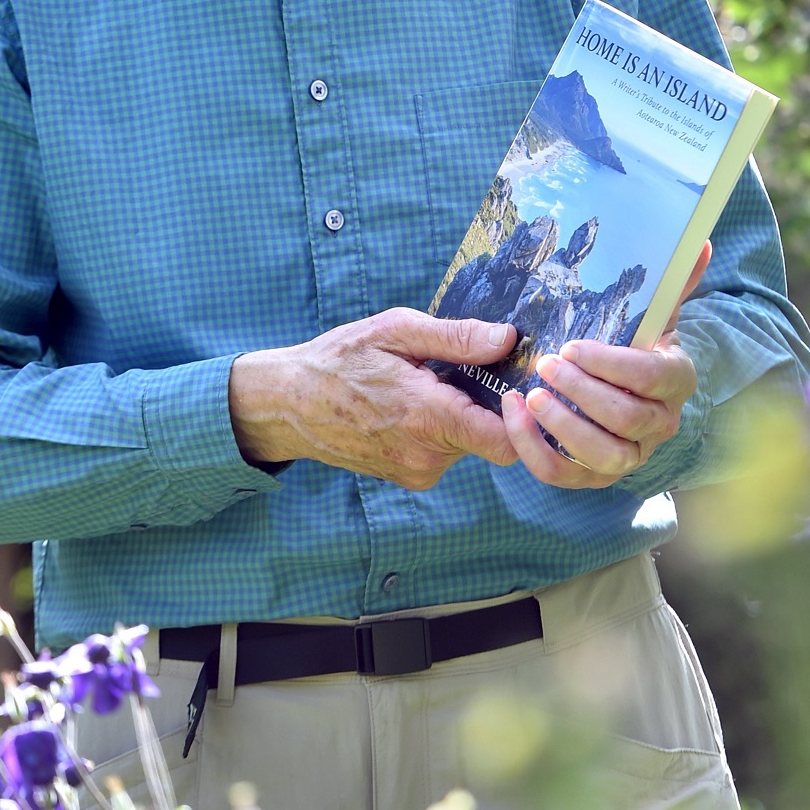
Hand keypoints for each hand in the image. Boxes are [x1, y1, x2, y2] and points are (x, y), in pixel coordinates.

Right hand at [229, 309, 519, 489]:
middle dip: (485, 404)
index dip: (521, 415)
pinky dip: (440, 430)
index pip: (506, 439)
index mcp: (429, 418)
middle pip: (491, 438)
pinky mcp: (408, 479)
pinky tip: (412, 404)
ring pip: (467, 445)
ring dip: (460, 415)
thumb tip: (507, 338)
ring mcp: (416, 473)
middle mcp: (427, 456)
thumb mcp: (395, 331)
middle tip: (458, 370)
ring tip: (425, 384)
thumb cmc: (339, 361)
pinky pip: (443, 453)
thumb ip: (456, 337)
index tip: (512, 384)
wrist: (287, 404)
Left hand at [499, 242, 711, 490]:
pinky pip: (564, 475)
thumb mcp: (651, 313)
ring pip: (604, 455)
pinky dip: (534, 451)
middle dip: (582, 392)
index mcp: (675, 380)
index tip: (571, 346)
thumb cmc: (632, 345)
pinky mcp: (594, 476)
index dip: (611, 366)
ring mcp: (629, 456)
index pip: (652, 377)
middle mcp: (659, 425)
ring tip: (530, 396)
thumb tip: (699, 242)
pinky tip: (514, 416)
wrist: (624, 390)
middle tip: (545, 364)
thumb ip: (672, 280)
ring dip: (563, 427)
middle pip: (626, 418)